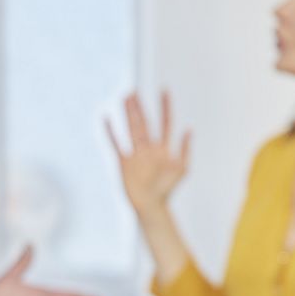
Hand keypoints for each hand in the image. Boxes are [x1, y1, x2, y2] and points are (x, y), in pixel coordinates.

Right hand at [104, 90, 190, 215]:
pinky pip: (116, 144)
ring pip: (132, 129)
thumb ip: (185, 149)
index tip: (164, 91)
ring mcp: (136, 153)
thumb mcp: (182, 168)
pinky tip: (106, 118)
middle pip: (145, 123)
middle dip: (141, 108)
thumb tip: (188, 129)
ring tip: (125, 99)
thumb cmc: (168, 188)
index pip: (165, 123)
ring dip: (129, 114)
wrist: (152, 204)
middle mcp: (149, 147)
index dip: (165, 107)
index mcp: (163, 148)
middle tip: (135, 92)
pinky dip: (111, 132)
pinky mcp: (124, 161)